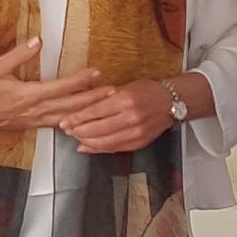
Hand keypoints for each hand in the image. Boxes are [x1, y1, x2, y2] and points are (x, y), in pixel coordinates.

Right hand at [0, 39, 102, 133]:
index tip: (95, 72)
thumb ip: (19, 54)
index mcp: (29, 95)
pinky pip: (59, 125)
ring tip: (106, 106)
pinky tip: (86, 121)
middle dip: (93, 99)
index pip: (60, 87)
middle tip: (113, 92)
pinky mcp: (34, 126)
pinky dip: (74, 123)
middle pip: (71, 105)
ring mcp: (36, 120)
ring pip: (68, 118)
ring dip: (88, 112)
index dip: (79, 80)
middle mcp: (36, 110)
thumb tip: (38, 40)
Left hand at [53, 79, 176, 154]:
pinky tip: (87, 146)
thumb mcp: (125, 87)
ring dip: (86, 141)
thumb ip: (104, 98)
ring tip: (75, 138)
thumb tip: (82, 108)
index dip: (77, 118)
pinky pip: (114, 148)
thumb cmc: (147, 91)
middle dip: (78, 131)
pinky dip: (99, 149)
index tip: (65, 120)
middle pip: (98, 129)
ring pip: (105, 142)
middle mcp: (131, 117)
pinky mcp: (139, 142)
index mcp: (126, 100)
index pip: (95, 111)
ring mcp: (136, 132)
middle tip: (66, 130)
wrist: (171, 102)